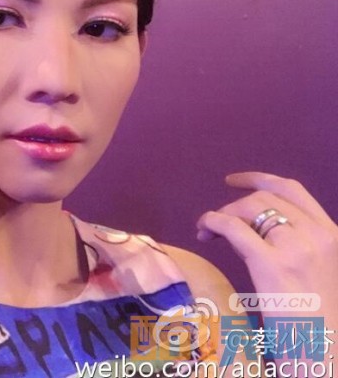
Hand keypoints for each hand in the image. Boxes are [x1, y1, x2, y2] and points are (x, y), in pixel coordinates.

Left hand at [196, 172, 337, 323]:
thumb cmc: (318, 318)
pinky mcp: (272, 264)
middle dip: (233, 204)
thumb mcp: (316, 270)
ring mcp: (297, 248)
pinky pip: (232, 227)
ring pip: (248, 208)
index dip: (258, 178)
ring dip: (221, 214)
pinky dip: (213, 222)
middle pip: (265, 197)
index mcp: (332, 235)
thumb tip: (251, 228)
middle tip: (214, 222)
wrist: (325, 350)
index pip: (293, 190)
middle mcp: (318, 236)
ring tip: (207, 232)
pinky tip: (205, 231)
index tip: (232, 181)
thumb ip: (294, 245)